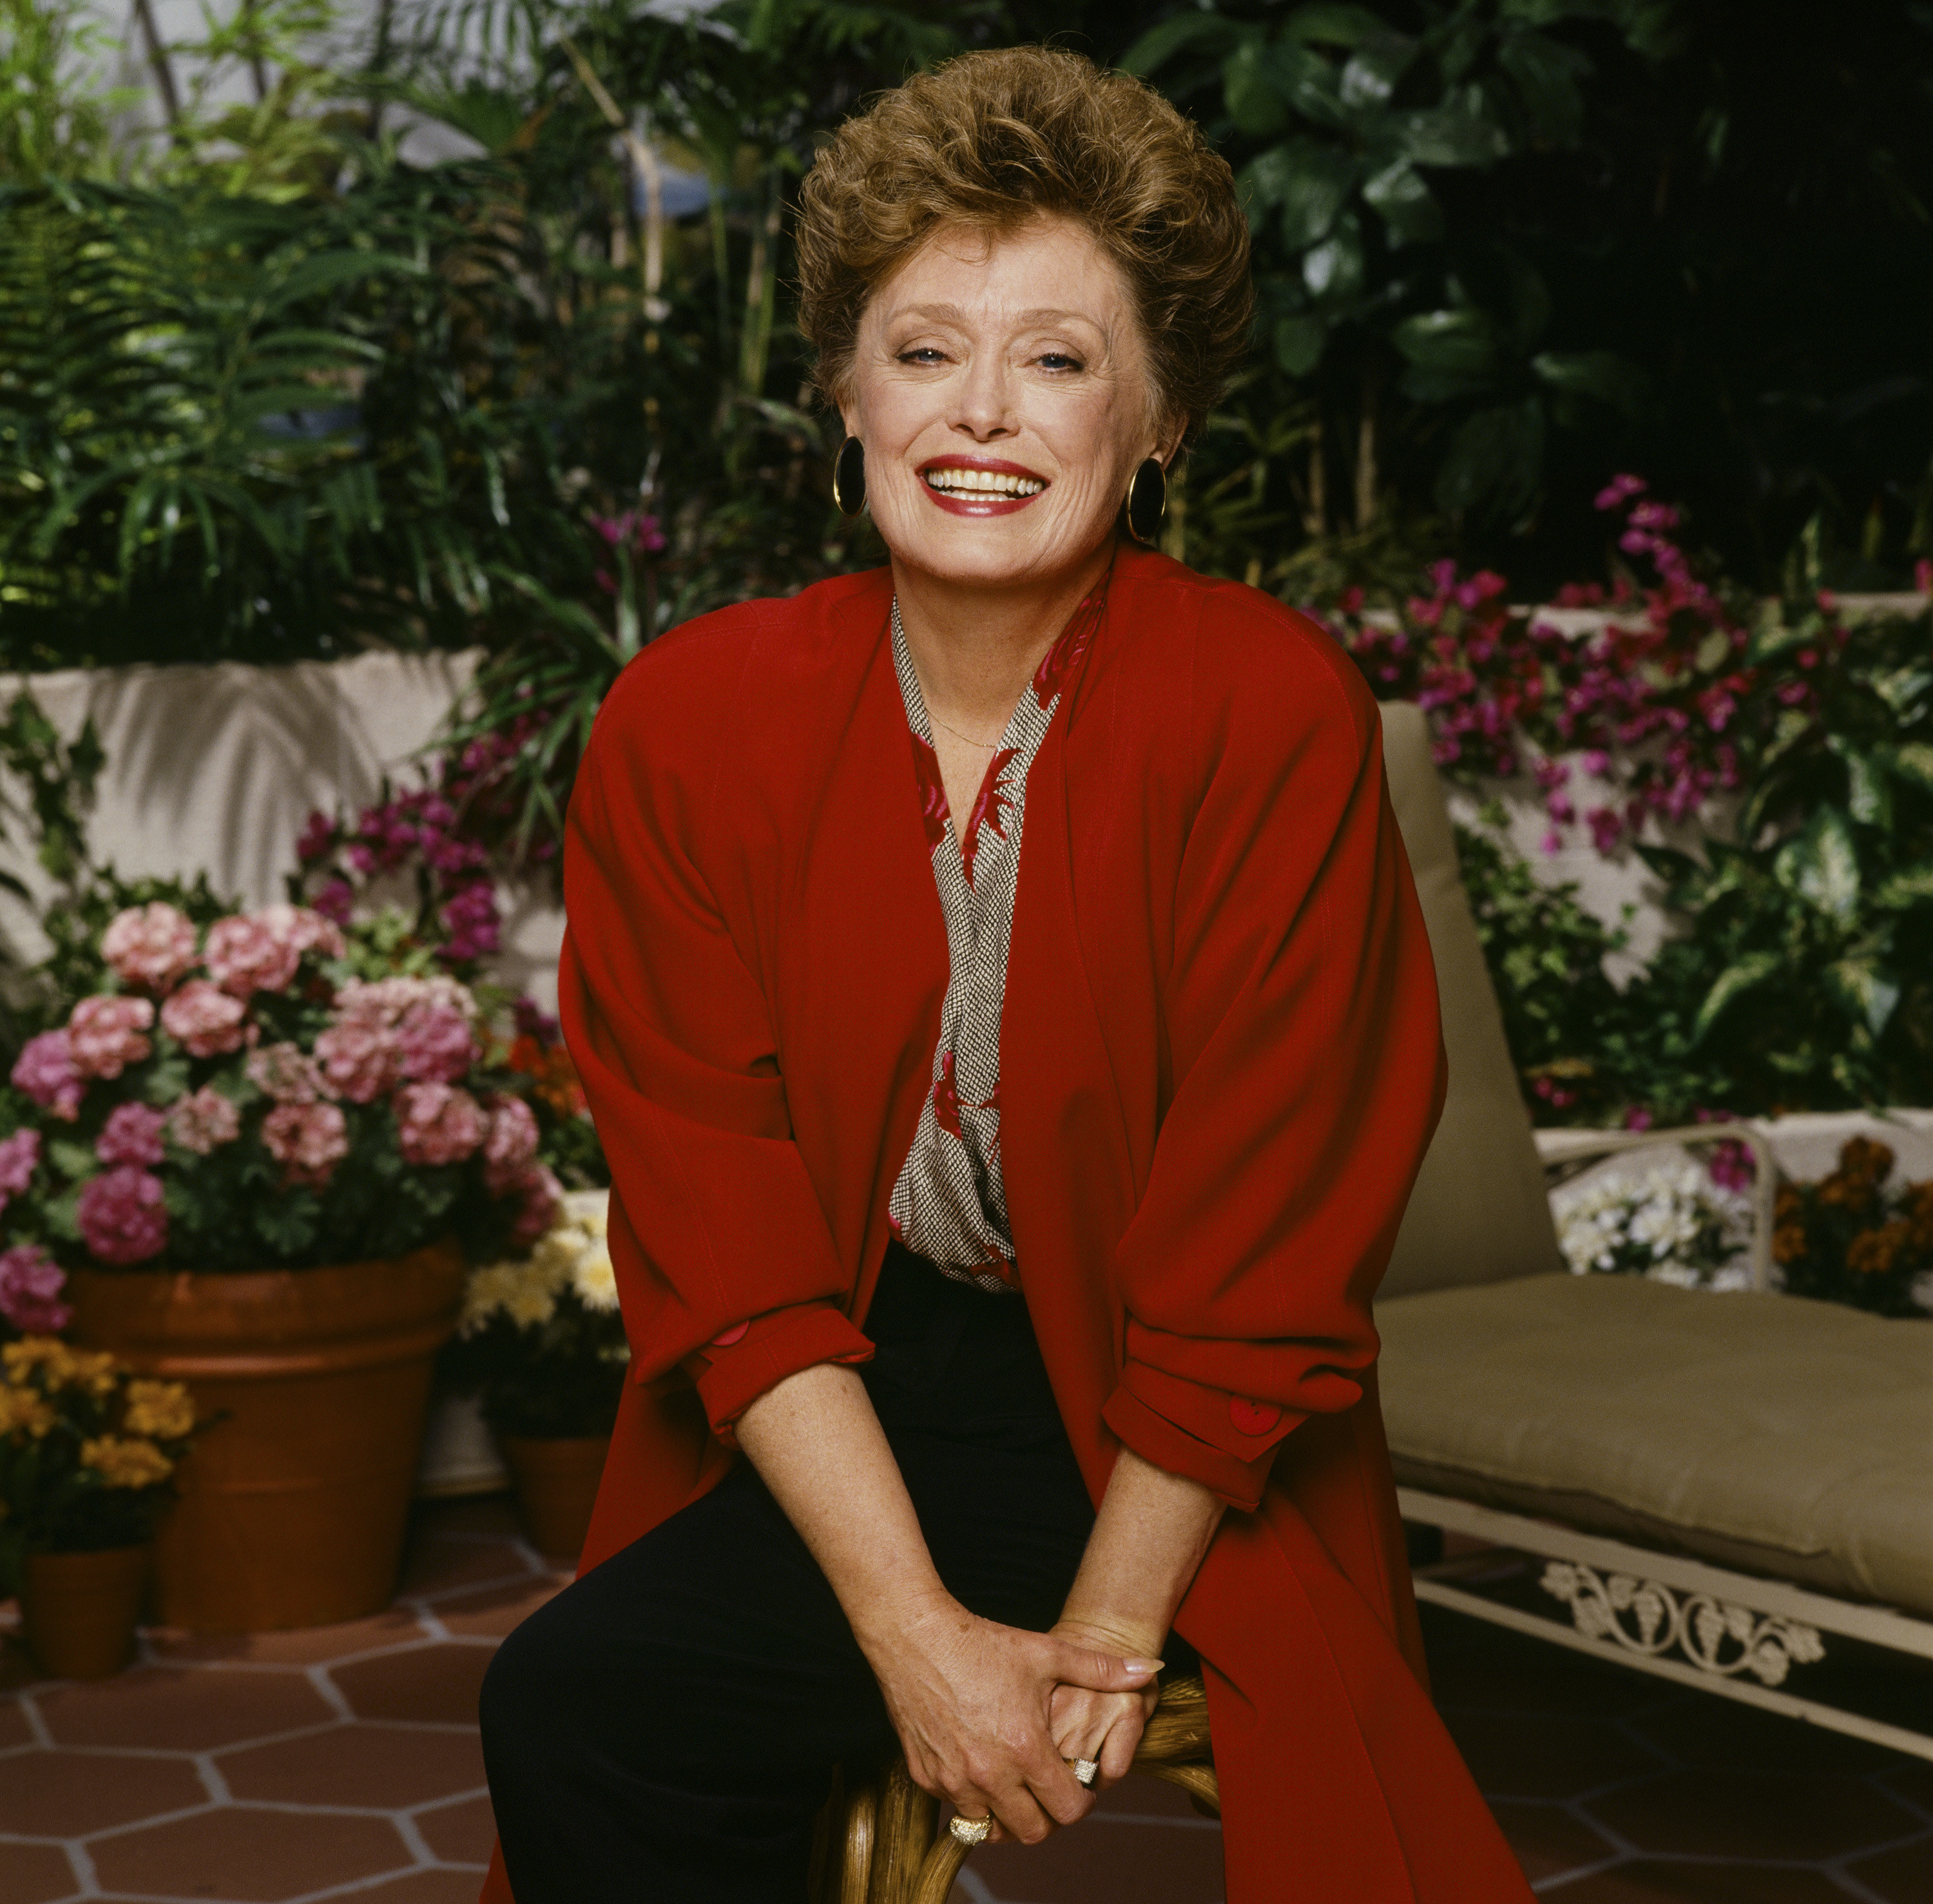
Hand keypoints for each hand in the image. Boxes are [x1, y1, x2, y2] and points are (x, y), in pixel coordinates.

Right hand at [860, 1590, 1160, 1843]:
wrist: (914, 1635)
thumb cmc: (981, 1642)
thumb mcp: (1046, 1652)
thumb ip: (1100, 1668)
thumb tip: (1151, 1667)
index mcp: (1025, 1748)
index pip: (1067, 1810)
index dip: (1081, 1802)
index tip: (1078, 1784)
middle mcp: (989, 1774)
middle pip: (1032, 1831)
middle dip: (1048, 1816)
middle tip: (1049, 1789)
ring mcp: (953, 1780)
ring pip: (992, 1828)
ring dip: (1009, 1812)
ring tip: (1015, 1780)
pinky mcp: (925, 1777)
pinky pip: (958, 1808)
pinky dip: (973, 1798)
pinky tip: (980, 1765)